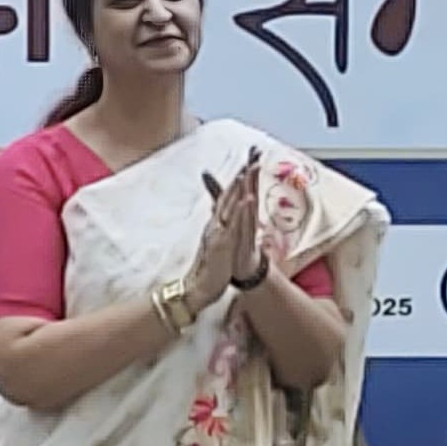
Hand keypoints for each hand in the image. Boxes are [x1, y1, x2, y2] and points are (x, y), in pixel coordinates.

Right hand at [186, 151, 261, 310]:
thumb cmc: (211, 267)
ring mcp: (218, 234)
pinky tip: (246, 199)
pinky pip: (232, 225)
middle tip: (249, 157)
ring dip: (237, 189)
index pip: (227, 199)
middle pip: (228, 197)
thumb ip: (219, 229)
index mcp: (216, 225)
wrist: (198, 288)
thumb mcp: (216, 244)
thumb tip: (221, 218)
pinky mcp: (222, 245)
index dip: (236, 182)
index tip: (246, 163)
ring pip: (229, 207)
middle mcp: (216, 225)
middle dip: (239, 178)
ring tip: (245, 171)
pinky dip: (239, 211)